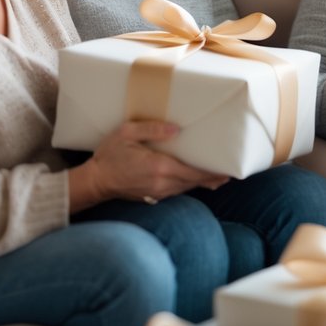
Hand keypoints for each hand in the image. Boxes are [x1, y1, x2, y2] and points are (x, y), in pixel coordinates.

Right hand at [69, 120, 228, 212]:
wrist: (95, 181)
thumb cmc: (109, 155)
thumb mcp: (126, 133)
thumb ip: (152, 129)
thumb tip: (176, 130)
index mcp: (158, 167)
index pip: (192, 171)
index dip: (211, 172)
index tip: (227, 170)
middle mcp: (162, 183)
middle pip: (194, 181)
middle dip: (212, 177)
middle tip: (230, 172)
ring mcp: (158, 193)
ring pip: (187, 187)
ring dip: (202, 182)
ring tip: (219, 176)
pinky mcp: (153, 196)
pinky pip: (177, 190)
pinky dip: (190, 185)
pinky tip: (196, 180)